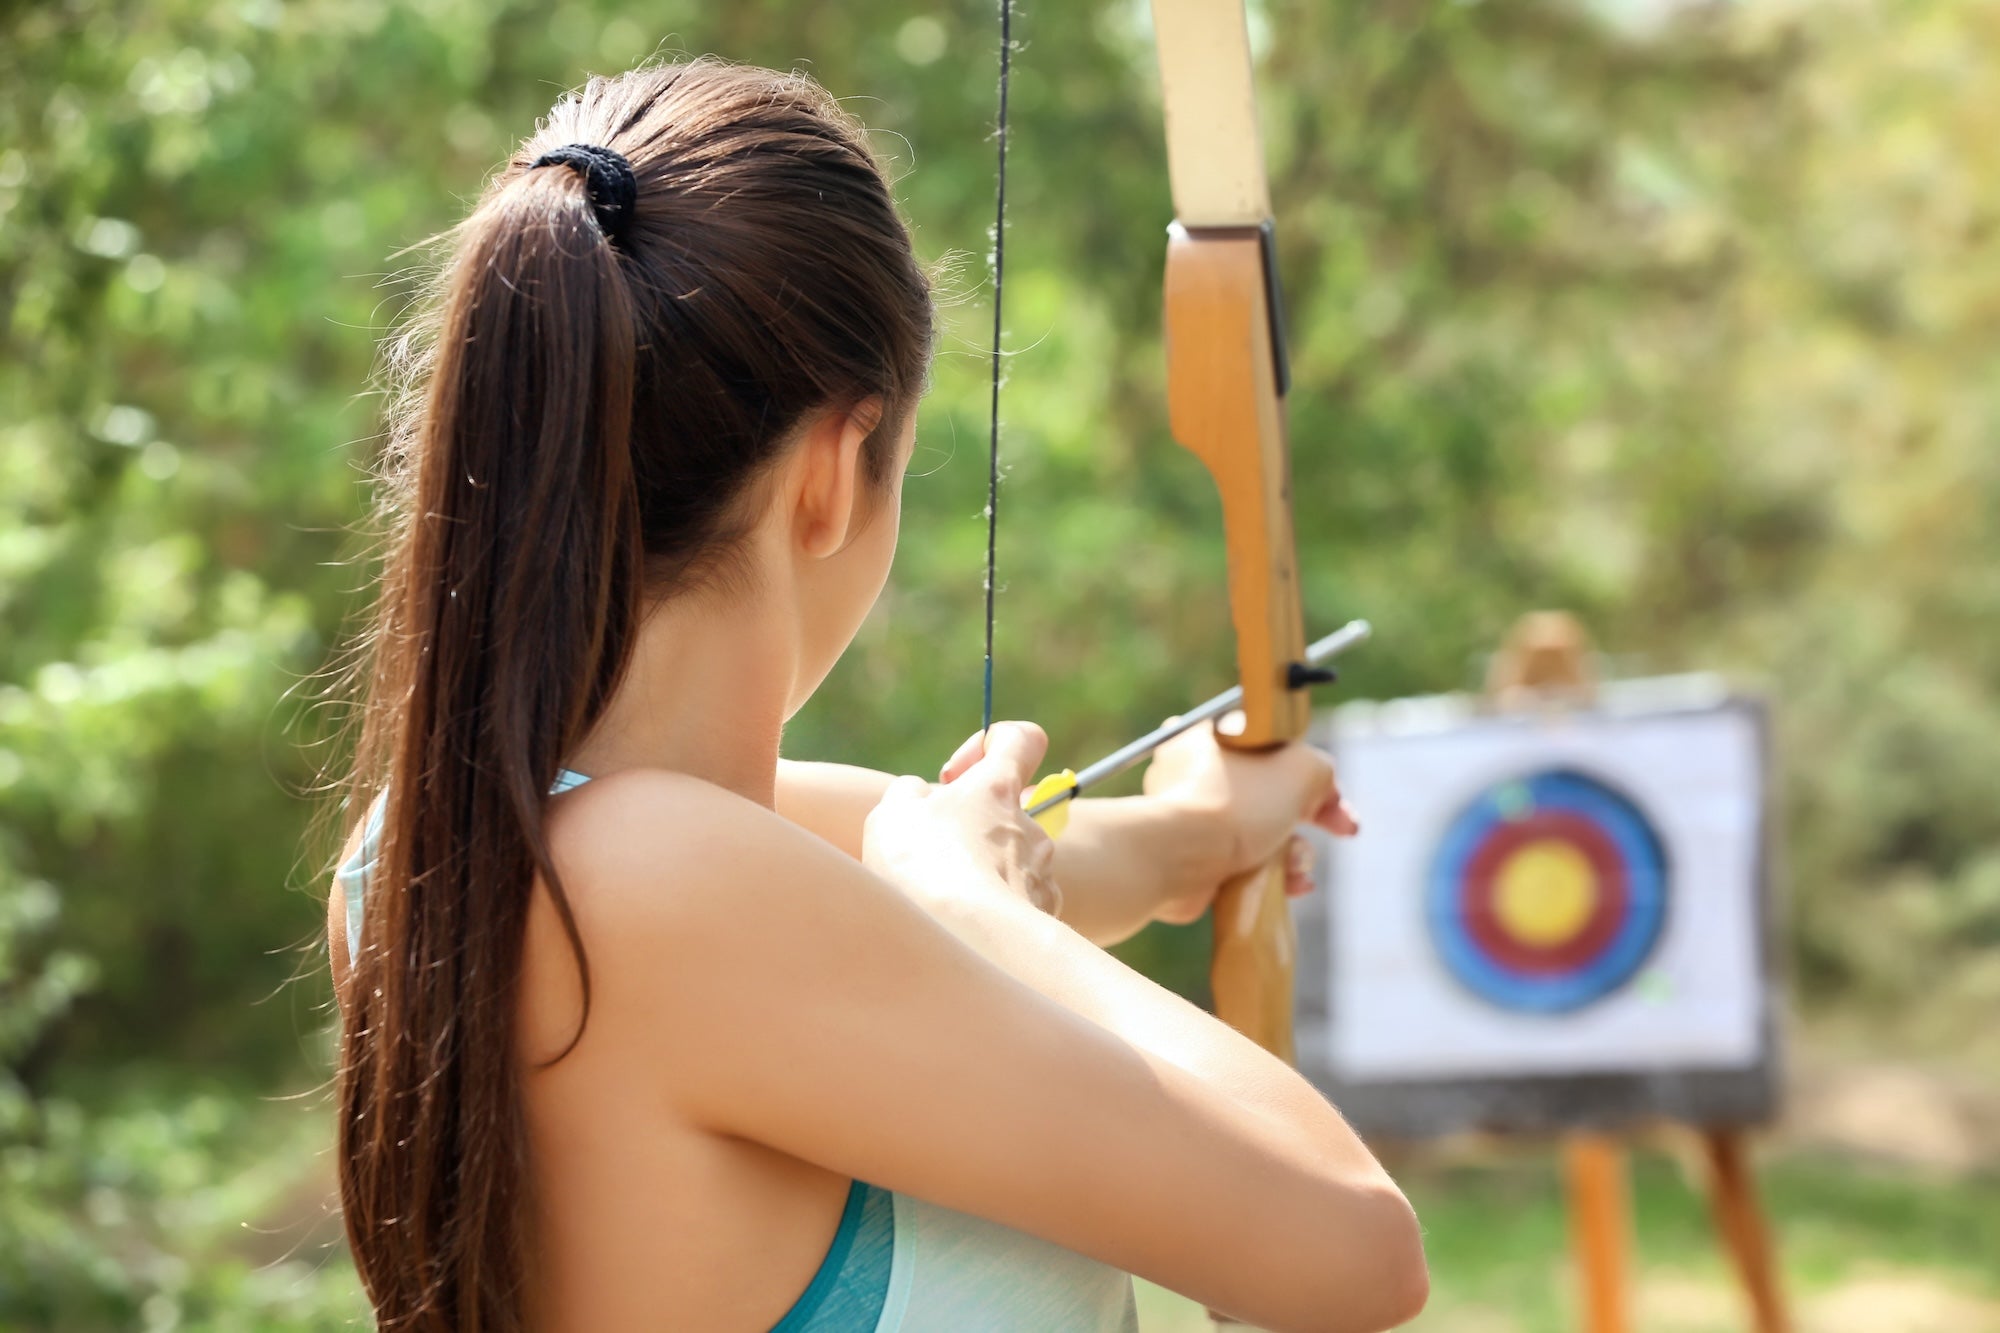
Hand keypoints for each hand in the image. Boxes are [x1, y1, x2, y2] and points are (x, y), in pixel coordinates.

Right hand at [862, 722, 1060, 915]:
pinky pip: (1019, 900)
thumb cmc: (924, 865)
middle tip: (932, 852)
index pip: (1022, 739)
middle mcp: (1028, 824)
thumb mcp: (893, 812)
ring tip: (941, 896)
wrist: (966, 937)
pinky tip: (965, 923)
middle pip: (1007, 810)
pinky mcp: (1045, 911)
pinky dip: (994, 907)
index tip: (957, 775)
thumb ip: (911, 793)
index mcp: (997, 787)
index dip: (994, 745)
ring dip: (980, 870)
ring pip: (1010, 859)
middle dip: (972, 827)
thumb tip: (921, 797)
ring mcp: (1040, 869)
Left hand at [1141, 716, 1357, 924]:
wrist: (1180, 857)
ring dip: (1294, 852)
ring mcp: (1191, 817)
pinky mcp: (1190, 857)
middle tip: (1343, 831)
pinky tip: (1290, 885)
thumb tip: (1321, 787)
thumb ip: (1321, 769)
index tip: (1339, 800)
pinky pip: (1241, 862)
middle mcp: (1195, 773)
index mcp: (1211, 735)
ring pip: (1260, 832)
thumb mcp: (1300, 769)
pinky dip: (1270, 874)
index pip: (1274, 749)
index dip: (1314, 773)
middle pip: (1270, 792)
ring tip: (1296, 865)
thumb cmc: (1234, 803)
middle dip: (1312, 817)